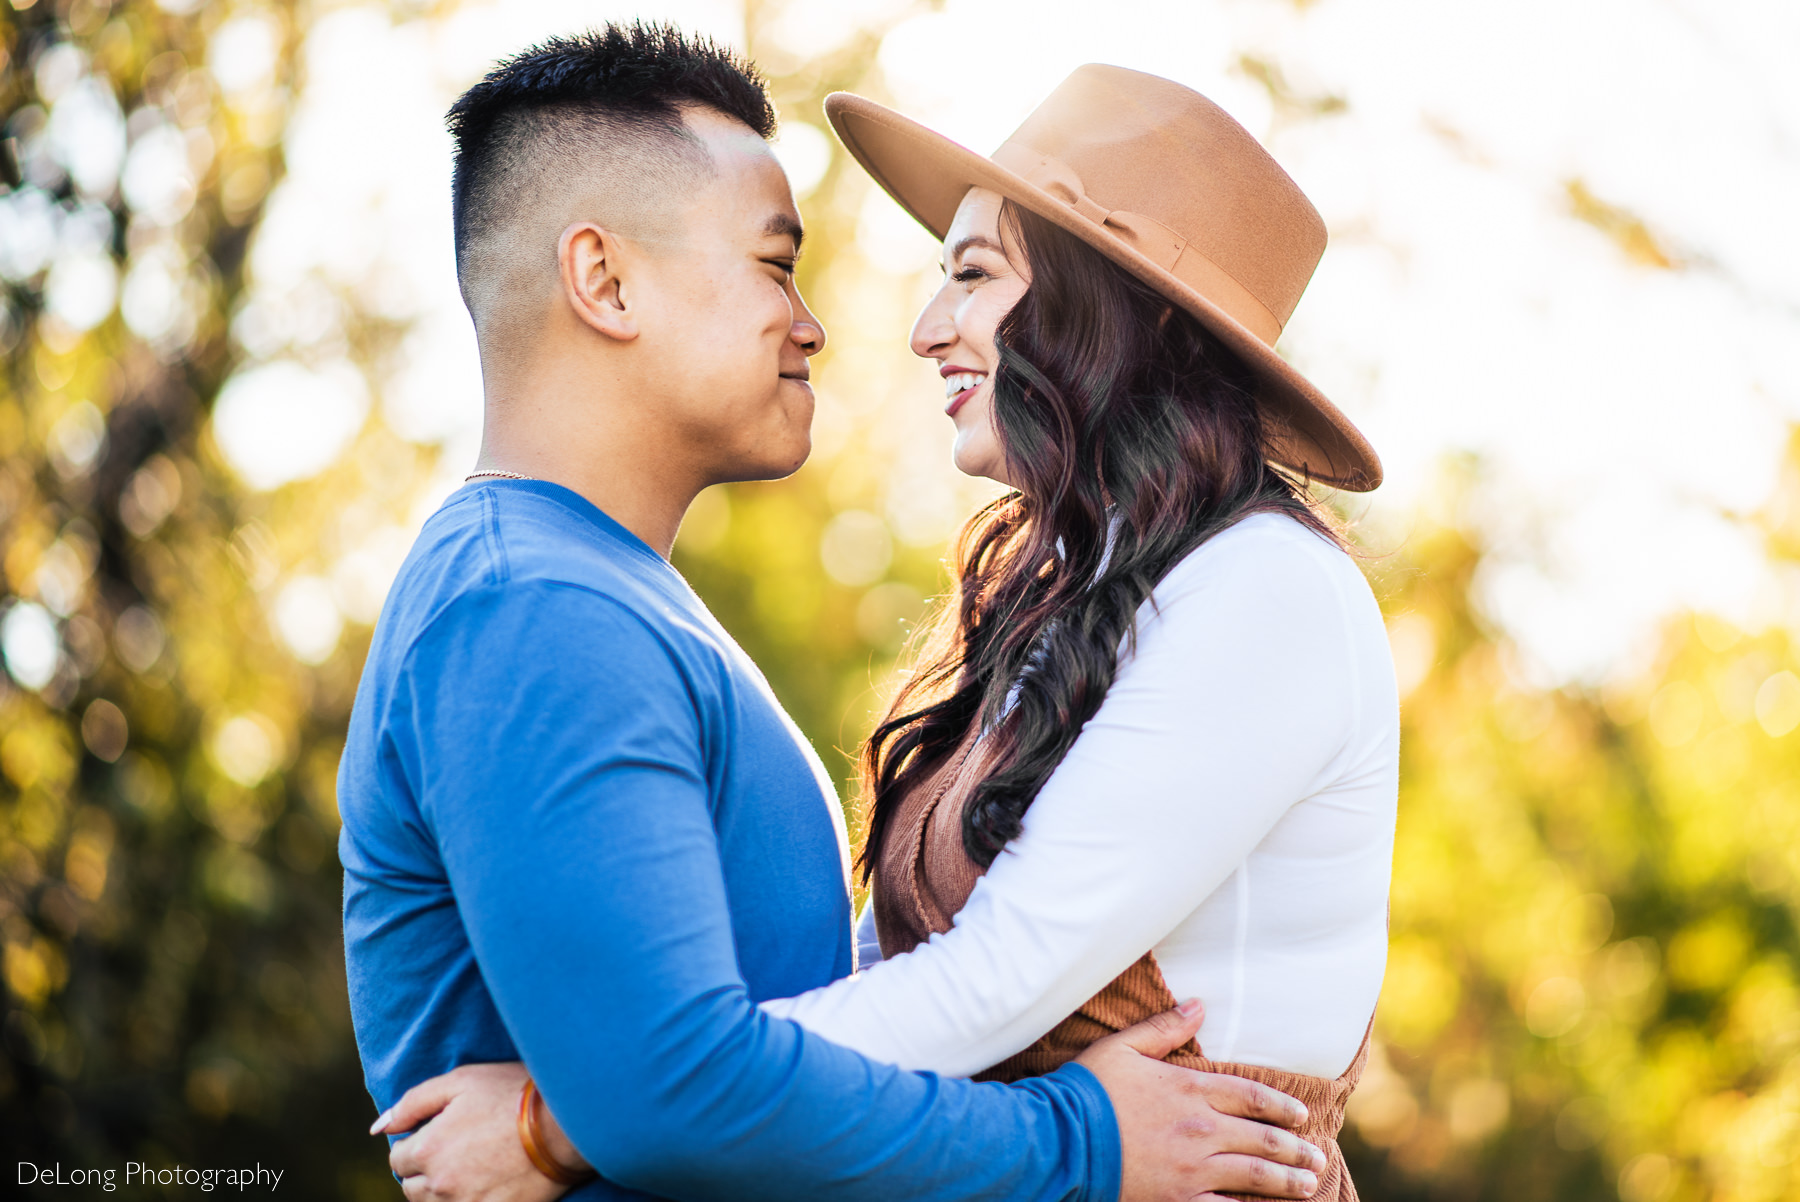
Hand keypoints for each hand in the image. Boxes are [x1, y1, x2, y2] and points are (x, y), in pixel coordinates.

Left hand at [372, 1062, 588, 1201]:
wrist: (565, 1124)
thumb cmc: (512, 1094)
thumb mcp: (461, 1081)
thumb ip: (413, 1103)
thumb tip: (379, 1127)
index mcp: (429, 1148)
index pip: (398, 1159)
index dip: (414, 1145)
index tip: (438, 1134)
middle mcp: (441, 1184)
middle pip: (411, 1188)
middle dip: (424, 1170)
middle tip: (454, 1151)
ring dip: (442, 1190)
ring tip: (470, 1168)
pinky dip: (466, 1200)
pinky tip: (484, 1183)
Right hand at [1075, 1000, 1325, 1201]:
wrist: (1061, 1138)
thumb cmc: (1089, 1090)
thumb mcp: (1123, 1047)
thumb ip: (1165, 1027)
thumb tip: (1199, 1004)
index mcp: (1189, 1088)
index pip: (1251, 1096)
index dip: (1281, 1106)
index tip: (1302, 1115)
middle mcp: (1200, 1128)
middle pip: (1262, 1138)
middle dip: (1295, 1149)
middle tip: (1316, 1157)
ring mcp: (1192, 1168)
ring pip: (1254, 1175)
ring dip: (1287, 1181)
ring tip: (1308, 1184)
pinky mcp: (1177, 1199)